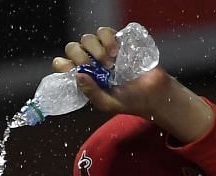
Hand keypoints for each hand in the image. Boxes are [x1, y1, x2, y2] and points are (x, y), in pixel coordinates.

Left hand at [51, 28, 168, 115]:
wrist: (153, 92)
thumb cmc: (129, 101)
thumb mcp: (106, 103)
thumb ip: (91, 92)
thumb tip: (78, 75)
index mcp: (83, 77)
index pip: (62, 65)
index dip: (63, 64)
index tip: (71, 69)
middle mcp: (90, 62)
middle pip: (73, 48)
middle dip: (80, 56)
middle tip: (95, 68)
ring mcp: (102, 50)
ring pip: (87, 39)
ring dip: (96, 50)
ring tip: (110, 63)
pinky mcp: (117, 41)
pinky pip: (104, 32)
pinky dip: (107, 39)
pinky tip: (115, 52)